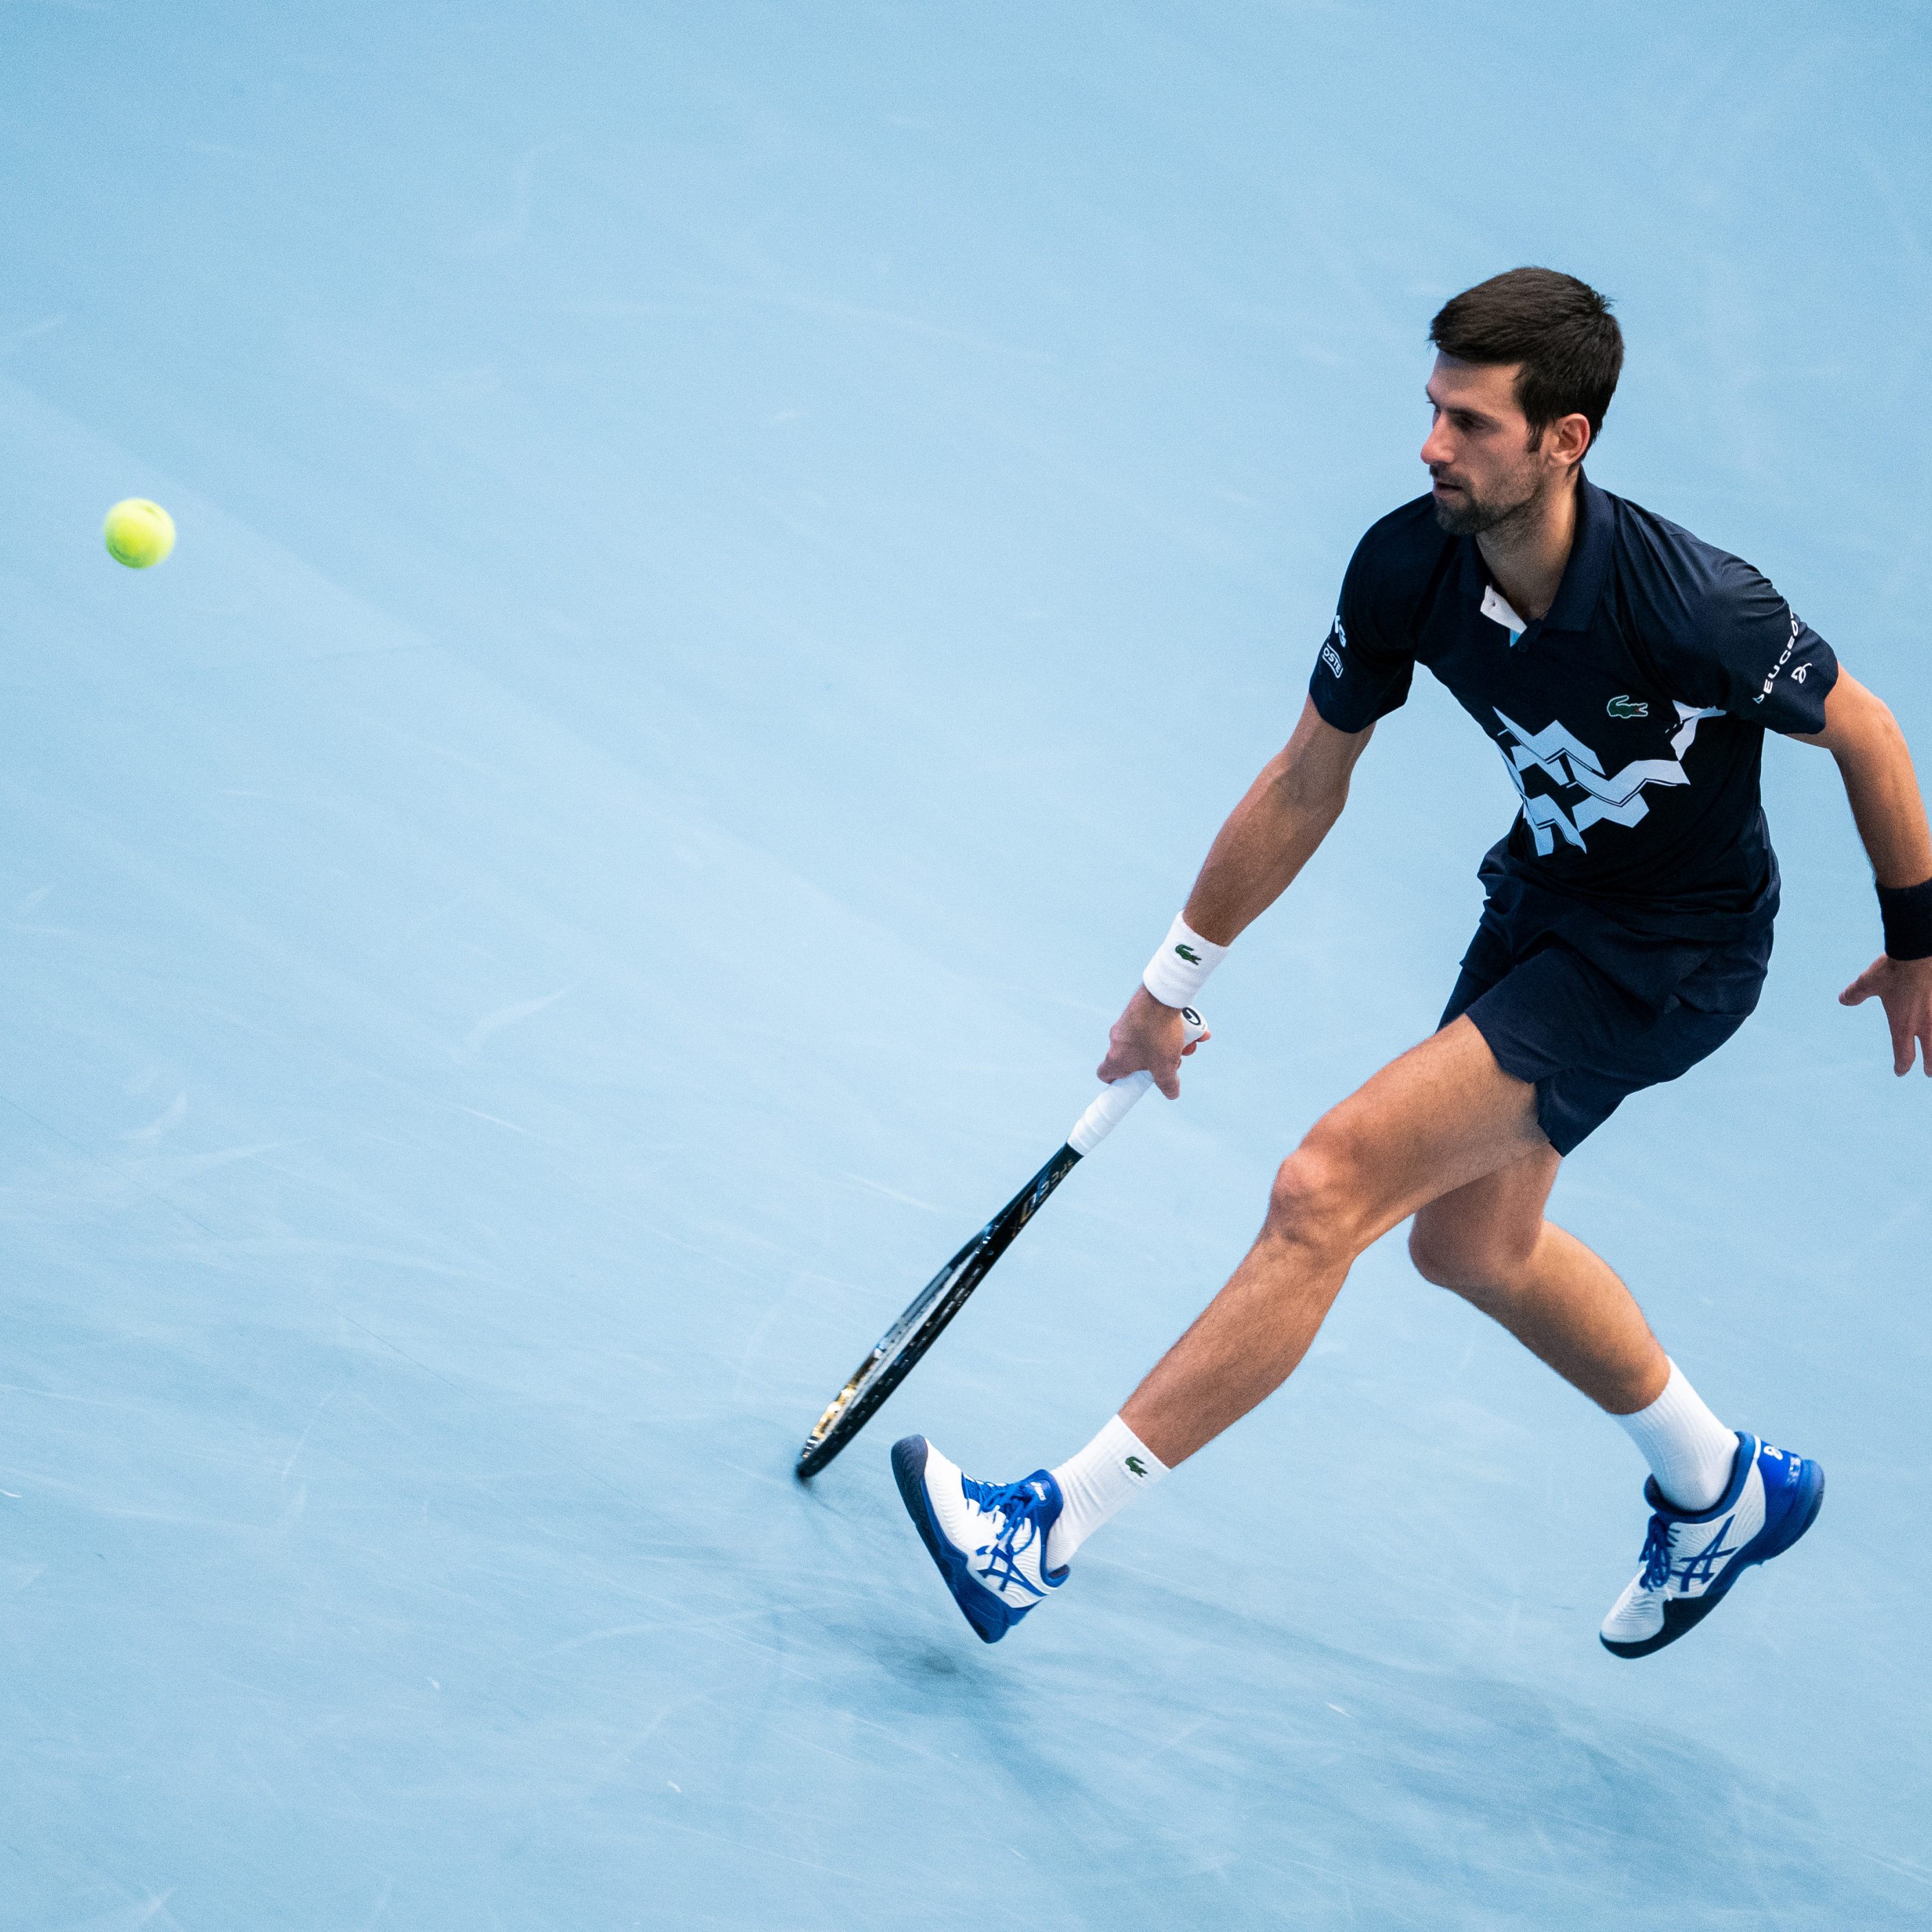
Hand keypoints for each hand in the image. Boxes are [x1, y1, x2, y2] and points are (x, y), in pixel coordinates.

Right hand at [1096, 986, 1210, 1099]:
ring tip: (1191, 1042)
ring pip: (1149, 1040)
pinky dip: (1173, 1028)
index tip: (1132, 1081)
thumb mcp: (1166, 1066)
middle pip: (1136, 1058)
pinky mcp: (1139, 1010)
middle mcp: (1117, 1040)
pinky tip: (1195, 1029)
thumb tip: (1171, 1094)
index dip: (1116, 1081)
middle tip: (1175, 1060)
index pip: (1105, 1074)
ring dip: (1171, 1044)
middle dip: (1158, 1061)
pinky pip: (1155, 1024)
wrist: (1160, 996)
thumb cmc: (1157, 1034)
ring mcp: (1127, 1023)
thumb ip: (1167, 1084)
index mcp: (1117, 1058)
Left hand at [1840, 954, 1931, 1074]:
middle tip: (1929, 1073)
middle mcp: (1925, 1024)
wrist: (1919, 951)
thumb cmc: (1893, 969)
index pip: (1904, 1054)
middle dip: (1930, 1066)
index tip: (1900, 1071)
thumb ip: (1855, 994)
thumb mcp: (1868, 982)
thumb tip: (1843, 1000)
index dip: (1902, 1065)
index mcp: (1903, 1025)